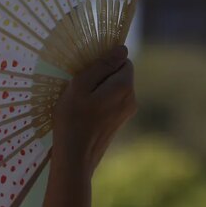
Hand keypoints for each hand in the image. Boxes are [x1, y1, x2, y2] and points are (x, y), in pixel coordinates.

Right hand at [51, 45, 137, 174]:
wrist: (75, 158)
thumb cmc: (73, 119)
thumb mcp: (81, 85)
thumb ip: (102, 65)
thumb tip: (122, 48)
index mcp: (125, 86)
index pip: (122, 60)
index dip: (104, 62)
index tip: (87, 72)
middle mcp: (132, 99)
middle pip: (120, 74)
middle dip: (102, 75)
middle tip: (81, 87)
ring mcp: (127, 113)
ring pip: (115, 88)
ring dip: (99, 89)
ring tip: (81, 101)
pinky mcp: (119, 123)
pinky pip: (112, 102)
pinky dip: (100, 102)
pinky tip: (85, 113)